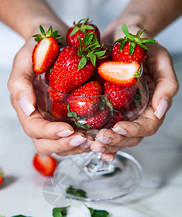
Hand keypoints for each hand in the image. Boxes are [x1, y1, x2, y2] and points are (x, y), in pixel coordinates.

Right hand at [7, 26, 92, 155]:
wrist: (55, 40)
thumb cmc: (38, 47)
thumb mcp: (26, 59)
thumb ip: (20, 83)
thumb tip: (26, 108)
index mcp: (27, 108)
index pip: (34, 129)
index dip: (50, 133)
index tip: (68, 129)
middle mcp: (40, 118)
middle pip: (46, 144)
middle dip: (64, 145)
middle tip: (84, 140)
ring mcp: (54, 121)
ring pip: (60, 145)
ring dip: (75, 147)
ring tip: (93, 141)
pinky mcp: (68, 119)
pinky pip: (72, 137)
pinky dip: (83, 141)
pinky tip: (96, 136)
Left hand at [90, 26, 178, 160]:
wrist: (119, 36)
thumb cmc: (142, 45)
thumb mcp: (160, 59)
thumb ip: (167, 83)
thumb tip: (162, 110)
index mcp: (152, 105)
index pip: (148, 126)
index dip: (134, 131)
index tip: (119, 128)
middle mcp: (138, 114)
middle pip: (131, 137)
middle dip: (116, 141)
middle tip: (100, 139)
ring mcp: (122, 114)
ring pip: (118, 138)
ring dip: (106, 144)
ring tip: (92, 144)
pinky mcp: (107, 111)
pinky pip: (105, 130)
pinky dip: (101, 142)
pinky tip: (91, 146)